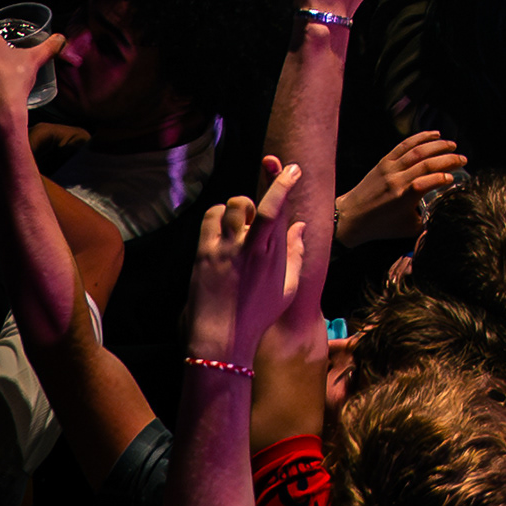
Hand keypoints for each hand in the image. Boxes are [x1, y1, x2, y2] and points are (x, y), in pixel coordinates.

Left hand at [185, 157, 309, 369]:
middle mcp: (249, 248)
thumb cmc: (258, 315)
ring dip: (240, 207)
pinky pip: (211, 217)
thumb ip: (296, 253)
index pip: (278, 210)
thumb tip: (300, 226)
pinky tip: (224, 229)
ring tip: (242, 223)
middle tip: (260, 198)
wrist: (222, 338)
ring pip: (232, 207)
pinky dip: (219, 215)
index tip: (289, 167)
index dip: (282, 183)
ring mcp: (225, 250)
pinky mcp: (204, 253)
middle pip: (255, 204)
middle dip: (266, 181)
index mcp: (272, 255)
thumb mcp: (287, 287)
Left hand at [342, 129, 467, 242]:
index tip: (454, 178)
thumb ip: (429, 221)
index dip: (444, 177)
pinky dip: (420, 137)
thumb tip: (447, 216)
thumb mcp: (408, 229)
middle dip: (448, 159)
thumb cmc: (381, 226)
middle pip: (426, 163)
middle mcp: (397, 179)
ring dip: (437, 145)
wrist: (352, 217)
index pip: (429, 181)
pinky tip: (434, 135)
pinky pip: (404, 145)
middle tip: (463, 159)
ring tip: (452, 145)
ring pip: (417, 151)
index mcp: (404, 197)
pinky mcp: (384, 161)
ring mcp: (390, 168)